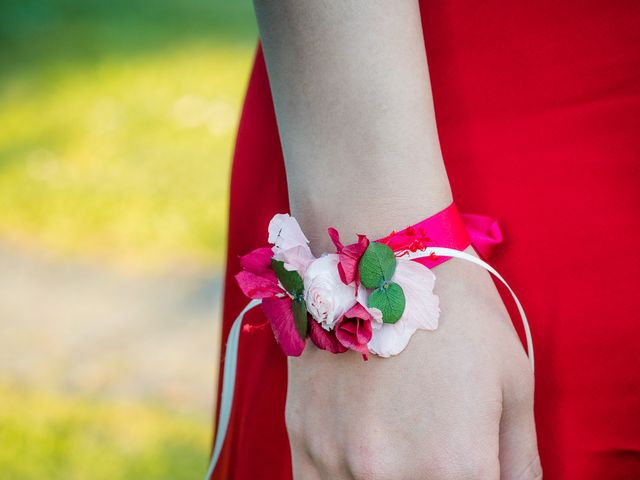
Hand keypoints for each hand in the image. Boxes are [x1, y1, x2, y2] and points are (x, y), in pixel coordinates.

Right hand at [285, 246, 540, 479]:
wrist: (383, 256)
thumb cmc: (458, 315)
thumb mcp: (513, 386)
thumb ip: (519, 463)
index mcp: (458, 467)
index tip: (465, 467)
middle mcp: (392, 475)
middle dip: (433, 479)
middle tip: (432, 453)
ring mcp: (339, 460)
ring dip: (388, 479)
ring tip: (398, 449)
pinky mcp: (302, 440)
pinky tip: (361, 463)